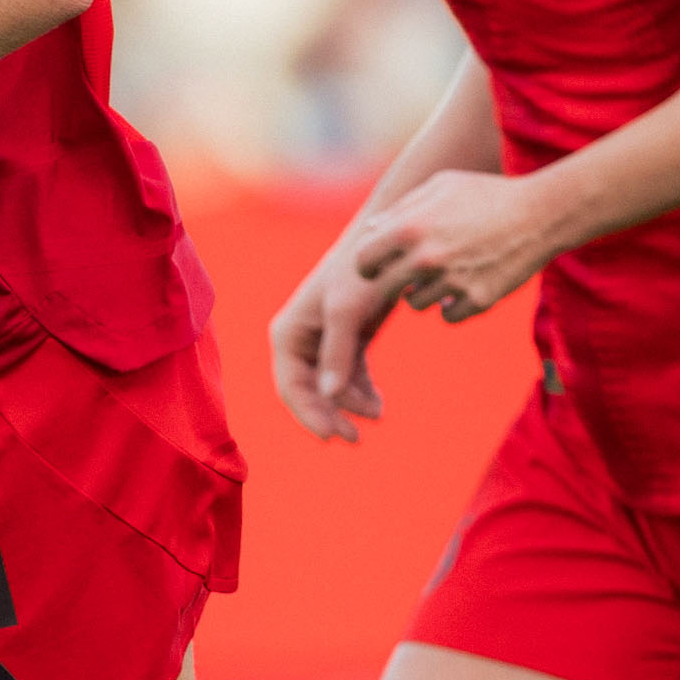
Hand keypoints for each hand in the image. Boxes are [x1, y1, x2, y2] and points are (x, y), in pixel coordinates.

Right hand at [270, 234, 410, 440]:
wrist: (391, 242)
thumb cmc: (362, 272)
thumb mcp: (347, 312)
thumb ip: (337, 357)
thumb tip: (331, 398)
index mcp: (288, 333)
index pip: (291, 387)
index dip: (308, 415)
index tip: (332, 437)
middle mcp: (301, 339)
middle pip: (309, 392)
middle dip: (330, 415)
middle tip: (355, 438)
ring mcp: (325, 339)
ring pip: (331, 387)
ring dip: (350, 405)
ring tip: (377, 412)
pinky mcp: (349, 337)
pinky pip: (349, 375)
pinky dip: (362, 391)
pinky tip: (378, 404)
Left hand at [349, 169, 567, 323]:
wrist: (540, 214)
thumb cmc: (487, 194)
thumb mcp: (441, 186)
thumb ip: (402, 208)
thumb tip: (372, 230)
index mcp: (410, 227)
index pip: (363, 261)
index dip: (368, 265)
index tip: (378, 266)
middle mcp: (426, 258)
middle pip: (386, 289)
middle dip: (394, 281)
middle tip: (410, 273)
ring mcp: (451, 282)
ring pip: (416, 303)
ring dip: (425, 292)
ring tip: (446, 271)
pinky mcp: (477, 301)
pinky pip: (447, 315)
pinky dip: (453, 305)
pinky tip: (465, 285)